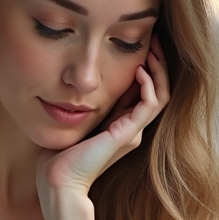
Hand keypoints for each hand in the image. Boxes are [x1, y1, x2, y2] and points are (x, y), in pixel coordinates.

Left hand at [36, 34, 170, 198]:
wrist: (58, 181)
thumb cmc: (58, 156)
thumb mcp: (74, 119)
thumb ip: (82, 104)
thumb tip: (77, 82)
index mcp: (121, 125)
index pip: (144, 91)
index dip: (146, 66)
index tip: (141, 43)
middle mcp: (131, 128)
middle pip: (158, 89)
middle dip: (157, 62)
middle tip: (154, 38)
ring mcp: (132, 132)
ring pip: (160, 95)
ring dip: (159, 70)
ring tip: (152, 48)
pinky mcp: (128, 134)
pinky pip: (150, 105)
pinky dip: (149, 85)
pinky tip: (140, 69)